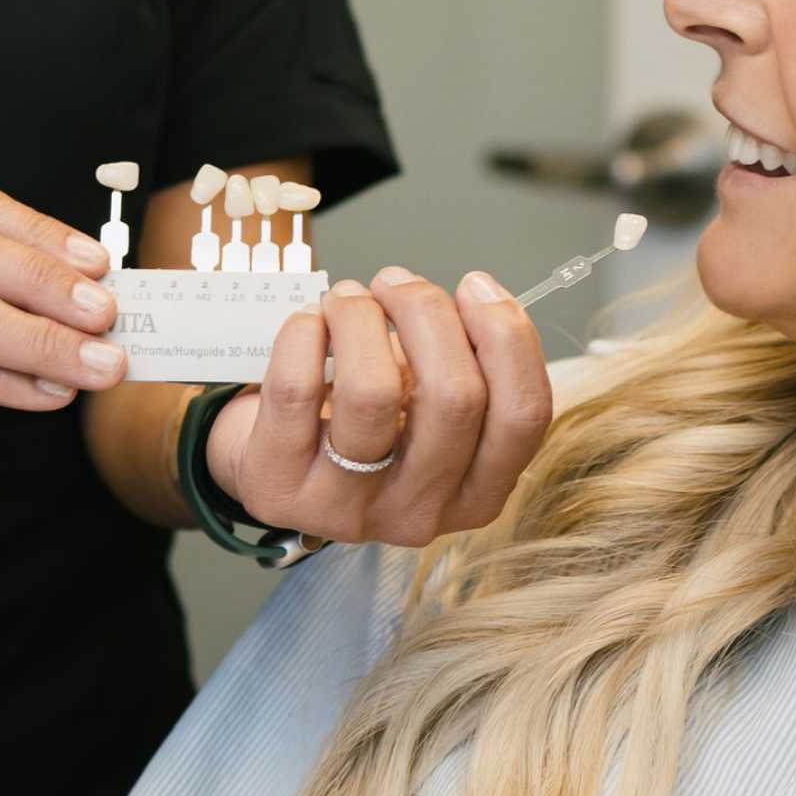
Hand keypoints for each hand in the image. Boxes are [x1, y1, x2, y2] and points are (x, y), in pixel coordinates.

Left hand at [203, 267, 552, 548]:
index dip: (507, 336)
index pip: (522, 418)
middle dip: (427, 311)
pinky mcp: (279, 487)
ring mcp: (345, 509)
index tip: (476, 284)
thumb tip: (478, 296)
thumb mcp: (429, 401)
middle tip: (395, 282)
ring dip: (361, 317)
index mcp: (475, 494)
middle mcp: (419, 514)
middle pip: (454, 397)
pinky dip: (303, 332)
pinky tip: (309, 321)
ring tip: (348, 299)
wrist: (273, 459)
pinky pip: (295, 390)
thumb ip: (465, 360)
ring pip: (372, 393)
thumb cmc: (364, 418)